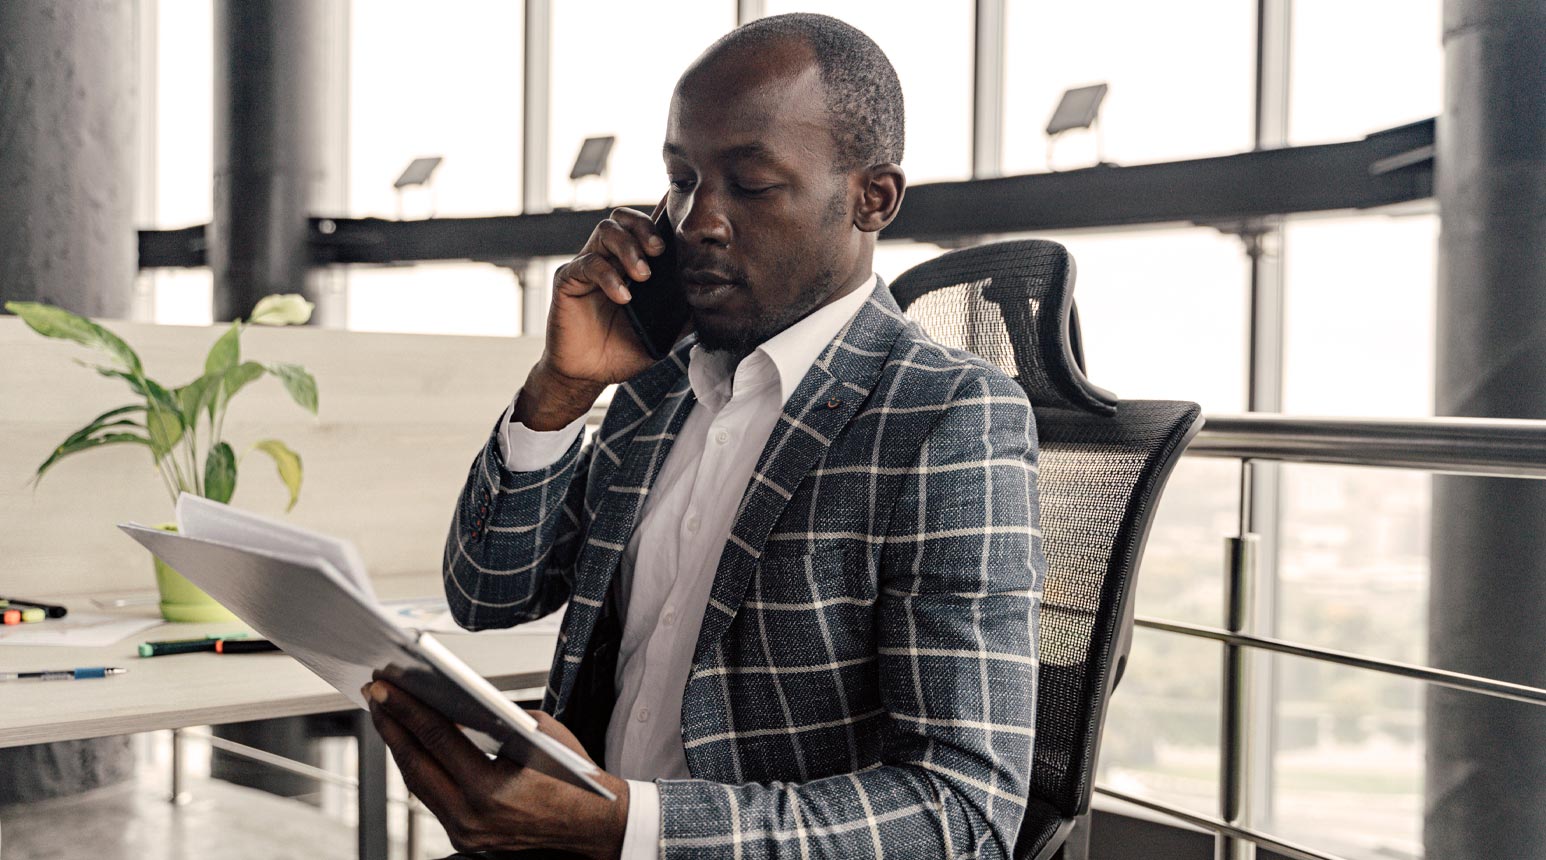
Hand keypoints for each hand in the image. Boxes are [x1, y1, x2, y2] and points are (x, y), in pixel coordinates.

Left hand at [363, 678, 629, 858]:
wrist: (595, 824)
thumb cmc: (574, 776)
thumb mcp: (539, 732)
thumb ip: (495, 717)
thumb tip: (453, 698)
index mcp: (489, 790)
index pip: (436, 739)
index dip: (406, 708)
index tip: (384, 687)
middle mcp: (471, 818)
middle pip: (416, 765)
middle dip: (391, 726)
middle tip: (375, 695)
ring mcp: (466, 834)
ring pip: (418, 786)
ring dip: (401, 748)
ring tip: (388, 716)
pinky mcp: (466, 839)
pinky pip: (433, 800)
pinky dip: (421, 769)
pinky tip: (413, 746)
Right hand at [514, 198, 669, 430]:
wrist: (588, 375)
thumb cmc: (622, 351)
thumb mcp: (661, 333)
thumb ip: (682, 315)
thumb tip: (712, 300)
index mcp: (631, 265)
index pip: (645, 229)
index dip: (660, 219)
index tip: (680, 229)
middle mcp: (609, 259)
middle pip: (622, 218)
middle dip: (644, 228)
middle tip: (659, 251)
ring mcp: (587, 267)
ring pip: (605, 231)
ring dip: (629, 248)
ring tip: (643, 276)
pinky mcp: (568, 280)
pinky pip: (587, 263)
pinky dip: (608, 276)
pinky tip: (623, 297)